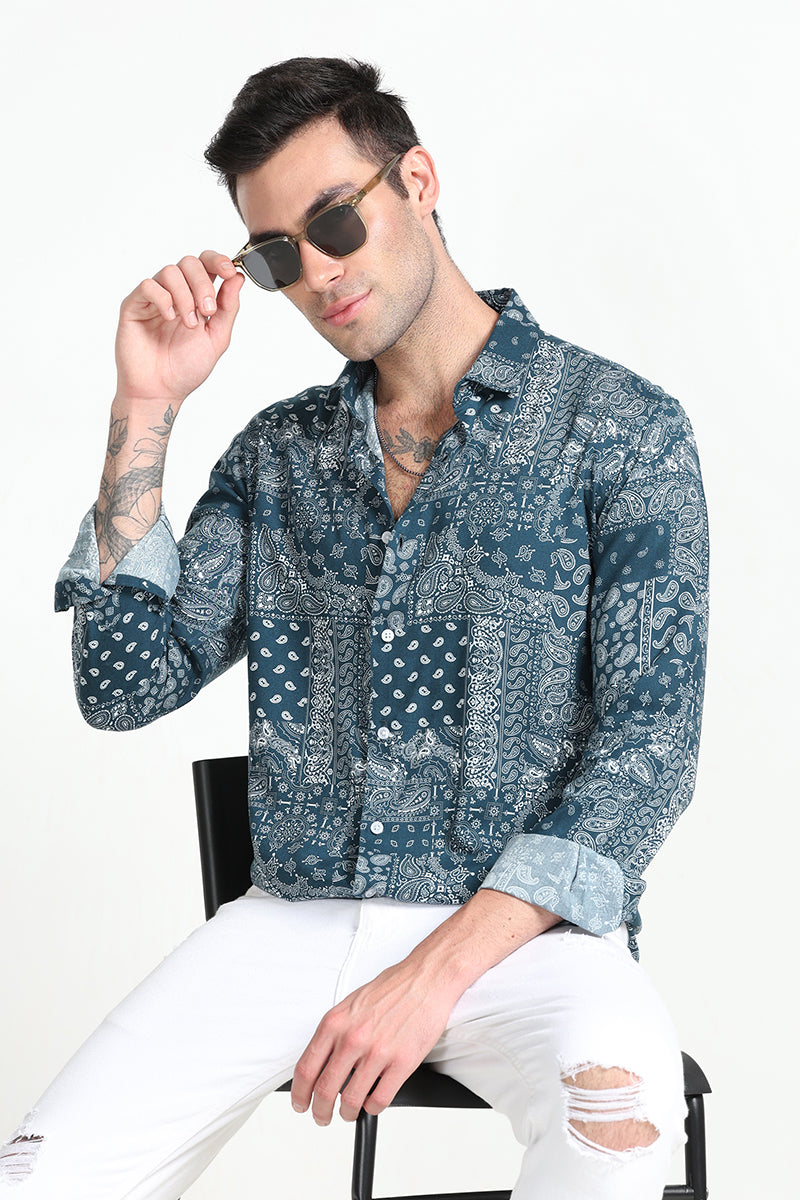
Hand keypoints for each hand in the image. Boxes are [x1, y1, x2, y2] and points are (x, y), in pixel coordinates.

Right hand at [114, 251, 244, 408]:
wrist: (161, 391)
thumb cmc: (186, 368)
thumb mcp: (217, 338)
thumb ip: (228, 308)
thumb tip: (237, 278)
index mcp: (197, 297)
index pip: (207, 264)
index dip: (219, 260)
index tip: (229, 271)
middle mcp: (176, 293)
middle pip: (190, 262)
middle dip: (203, 284)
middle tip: (207, 311)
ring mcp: (154, 298)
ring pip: (170, 271)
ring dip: (185, 296)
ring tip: (188, 324)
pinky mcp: (134, 305)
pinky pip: (148, 286)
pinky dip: (163, 299)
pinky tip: (169, 318)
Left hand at [290, 958, 457, 1125]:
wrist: (425, 979)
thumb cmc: (391, 989)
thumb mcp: (351, 1005)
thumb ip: (334, 1033)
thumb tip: (321, 1061)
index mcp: (335, 1023)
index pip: (306, 1068)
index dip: (299, 1094)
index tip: (300, 1103)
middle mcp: (353, 1038)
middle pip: (325, 1090)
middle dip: (320, 1111)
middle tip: (322, 1117)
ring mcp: (378, 1052)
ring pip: (351, 1100)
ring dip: (347, 1113)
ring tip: (349, 1112)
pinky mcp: (402, 1062)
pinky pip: (380, 1100)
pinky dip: (373, 1108)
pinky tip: (373, 1102)